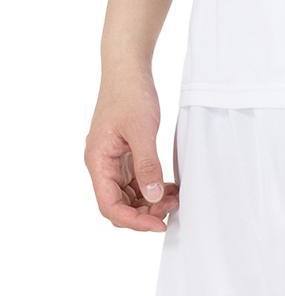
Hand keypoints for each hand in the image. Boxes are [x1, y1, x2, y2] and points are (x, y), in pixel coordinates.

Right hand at [85, 70, 177, 231]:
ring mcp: (114, 164)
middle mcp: (102, 166)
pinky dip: (155, 192)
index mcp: (98, 161)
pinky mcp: (126, 160)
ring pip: (131, 199)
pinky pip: (139, 186)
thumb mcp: (142, 131)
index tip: (160, 224)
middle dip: (146, 214)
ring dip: (153, 204)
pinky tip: (171, 189)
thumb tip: (154, 197)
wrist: (128, 71)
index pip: (110, 206)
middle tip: (173, 207)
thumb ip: (147, 165)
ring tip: (176, 197)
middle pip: (120, 207)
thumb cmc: (130, 94)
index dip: (134, 221)